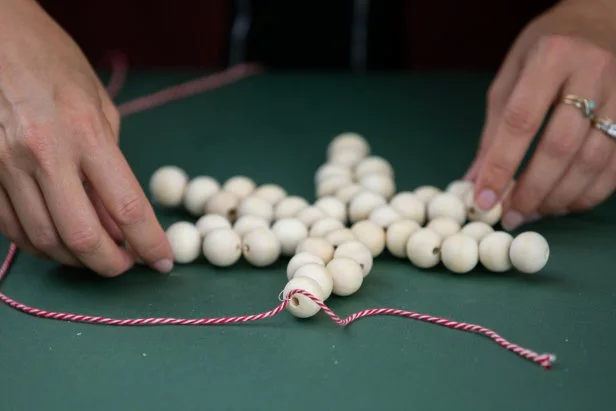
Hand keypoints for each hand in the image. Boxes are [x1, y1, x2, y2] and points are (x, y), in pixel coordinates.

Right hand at [0, 0, 173, 274]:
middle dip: (110, 265)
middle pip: (82, 237)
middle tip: (126, 266)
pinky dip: (39, 243)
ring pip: (43, 239)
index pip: (126, 207)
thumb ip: (110, 166)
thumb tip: (119, 221)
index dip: (149, 244)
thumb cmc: (55, 64)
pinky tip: (57, 240)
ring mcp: (5, 165)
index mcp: (86, 133)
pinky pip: (10, 227)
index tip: (162, 261)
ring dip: (75, 259)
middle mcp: (44, 153)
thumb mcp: (100, 107)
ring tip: (95, 255)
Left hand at [465, 0, 615, 228]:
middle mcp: (593, 72)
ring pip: (593, 160)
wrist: (604, 18)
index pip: (521, 120)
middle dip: (532, 189)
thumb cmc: (548, 48)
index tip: (484, 199)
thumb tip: (474, 180)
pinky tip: (565, 203)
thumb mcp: (511, 75)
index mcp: (551, 57)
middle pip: (560, 146)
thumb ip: (494, 129)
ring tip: (534, 212)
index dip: (501, 165)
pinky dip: (590, 192)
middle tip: (510, 215)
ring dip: (560, 196)